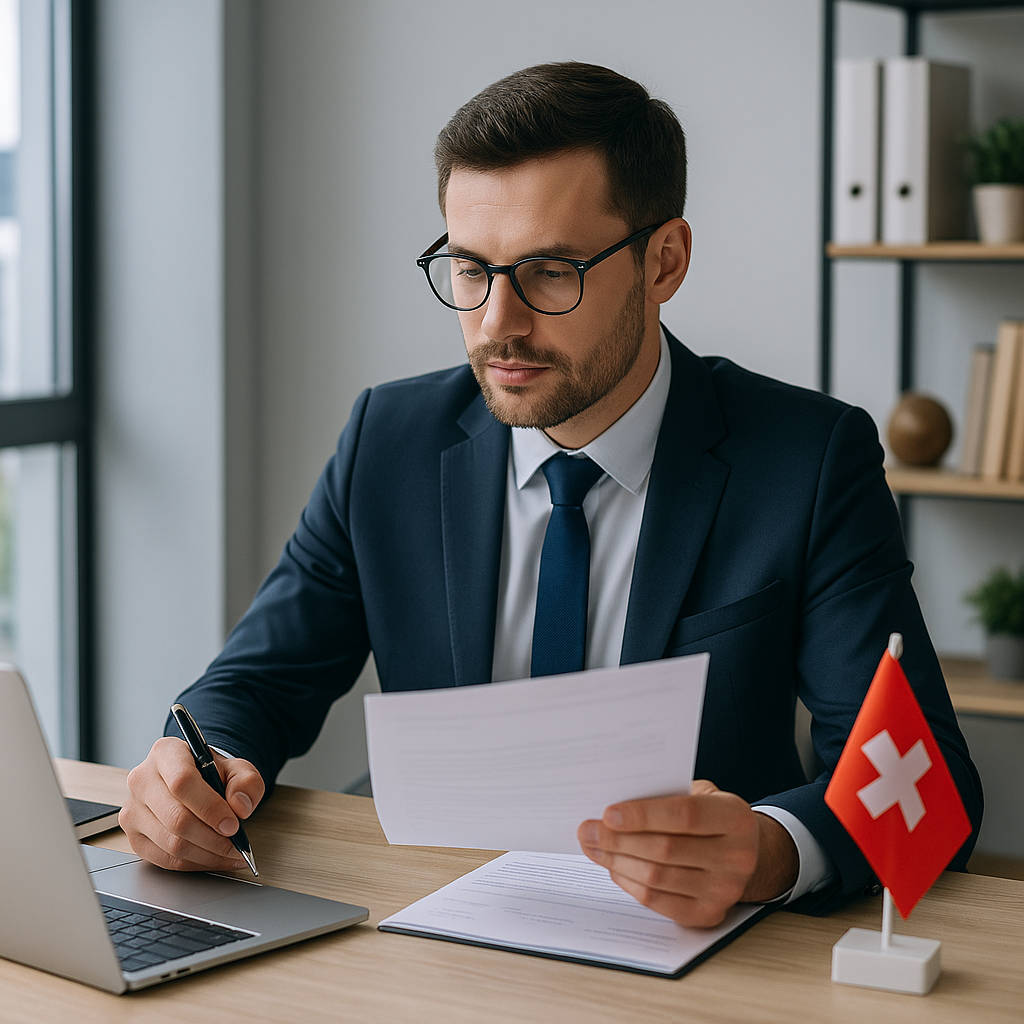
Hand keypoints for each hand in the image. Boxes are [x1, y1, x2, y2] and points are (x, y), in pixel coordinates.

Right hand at [120, 736, 264, 870]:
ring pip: (170, 843)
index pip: (182, 782)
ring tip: (230, 853)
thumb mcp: (237, 768)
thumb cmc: (212, 773)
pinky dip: (194, 864)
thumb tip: (240, 806)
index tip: (233, 824)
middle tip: (236, 844)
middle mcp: (142, 780)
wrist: (195, 781)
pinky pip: (164, 859)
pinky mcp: (133, 836)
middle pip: (176, 818)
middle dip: (212, 837)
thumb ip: (246, 782)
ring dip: (206, 854)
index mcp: (165, 753)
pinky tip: (213, 858)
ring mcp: (133, 810)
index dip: (210, 807)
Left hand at [577, 780, 798, 927]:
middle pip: (666, 849)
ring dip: (616, 861)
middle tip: (587, 830)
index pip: (685, 816)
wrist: (744, 852)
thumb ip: (665, 795)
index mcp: (736, 817)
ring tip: (592, 846)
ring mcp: (725, 890)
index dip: (643, 815)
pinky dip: (628, 883)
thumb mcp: (699, 794)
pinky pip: (657, 901)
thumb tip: (612, 807)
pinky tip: (613, 866)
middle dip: (618, 840)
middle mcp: (737, 857)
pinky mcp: (709, 914)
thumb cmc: (710, 816)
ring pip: (657, 877)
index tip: (608, 813)